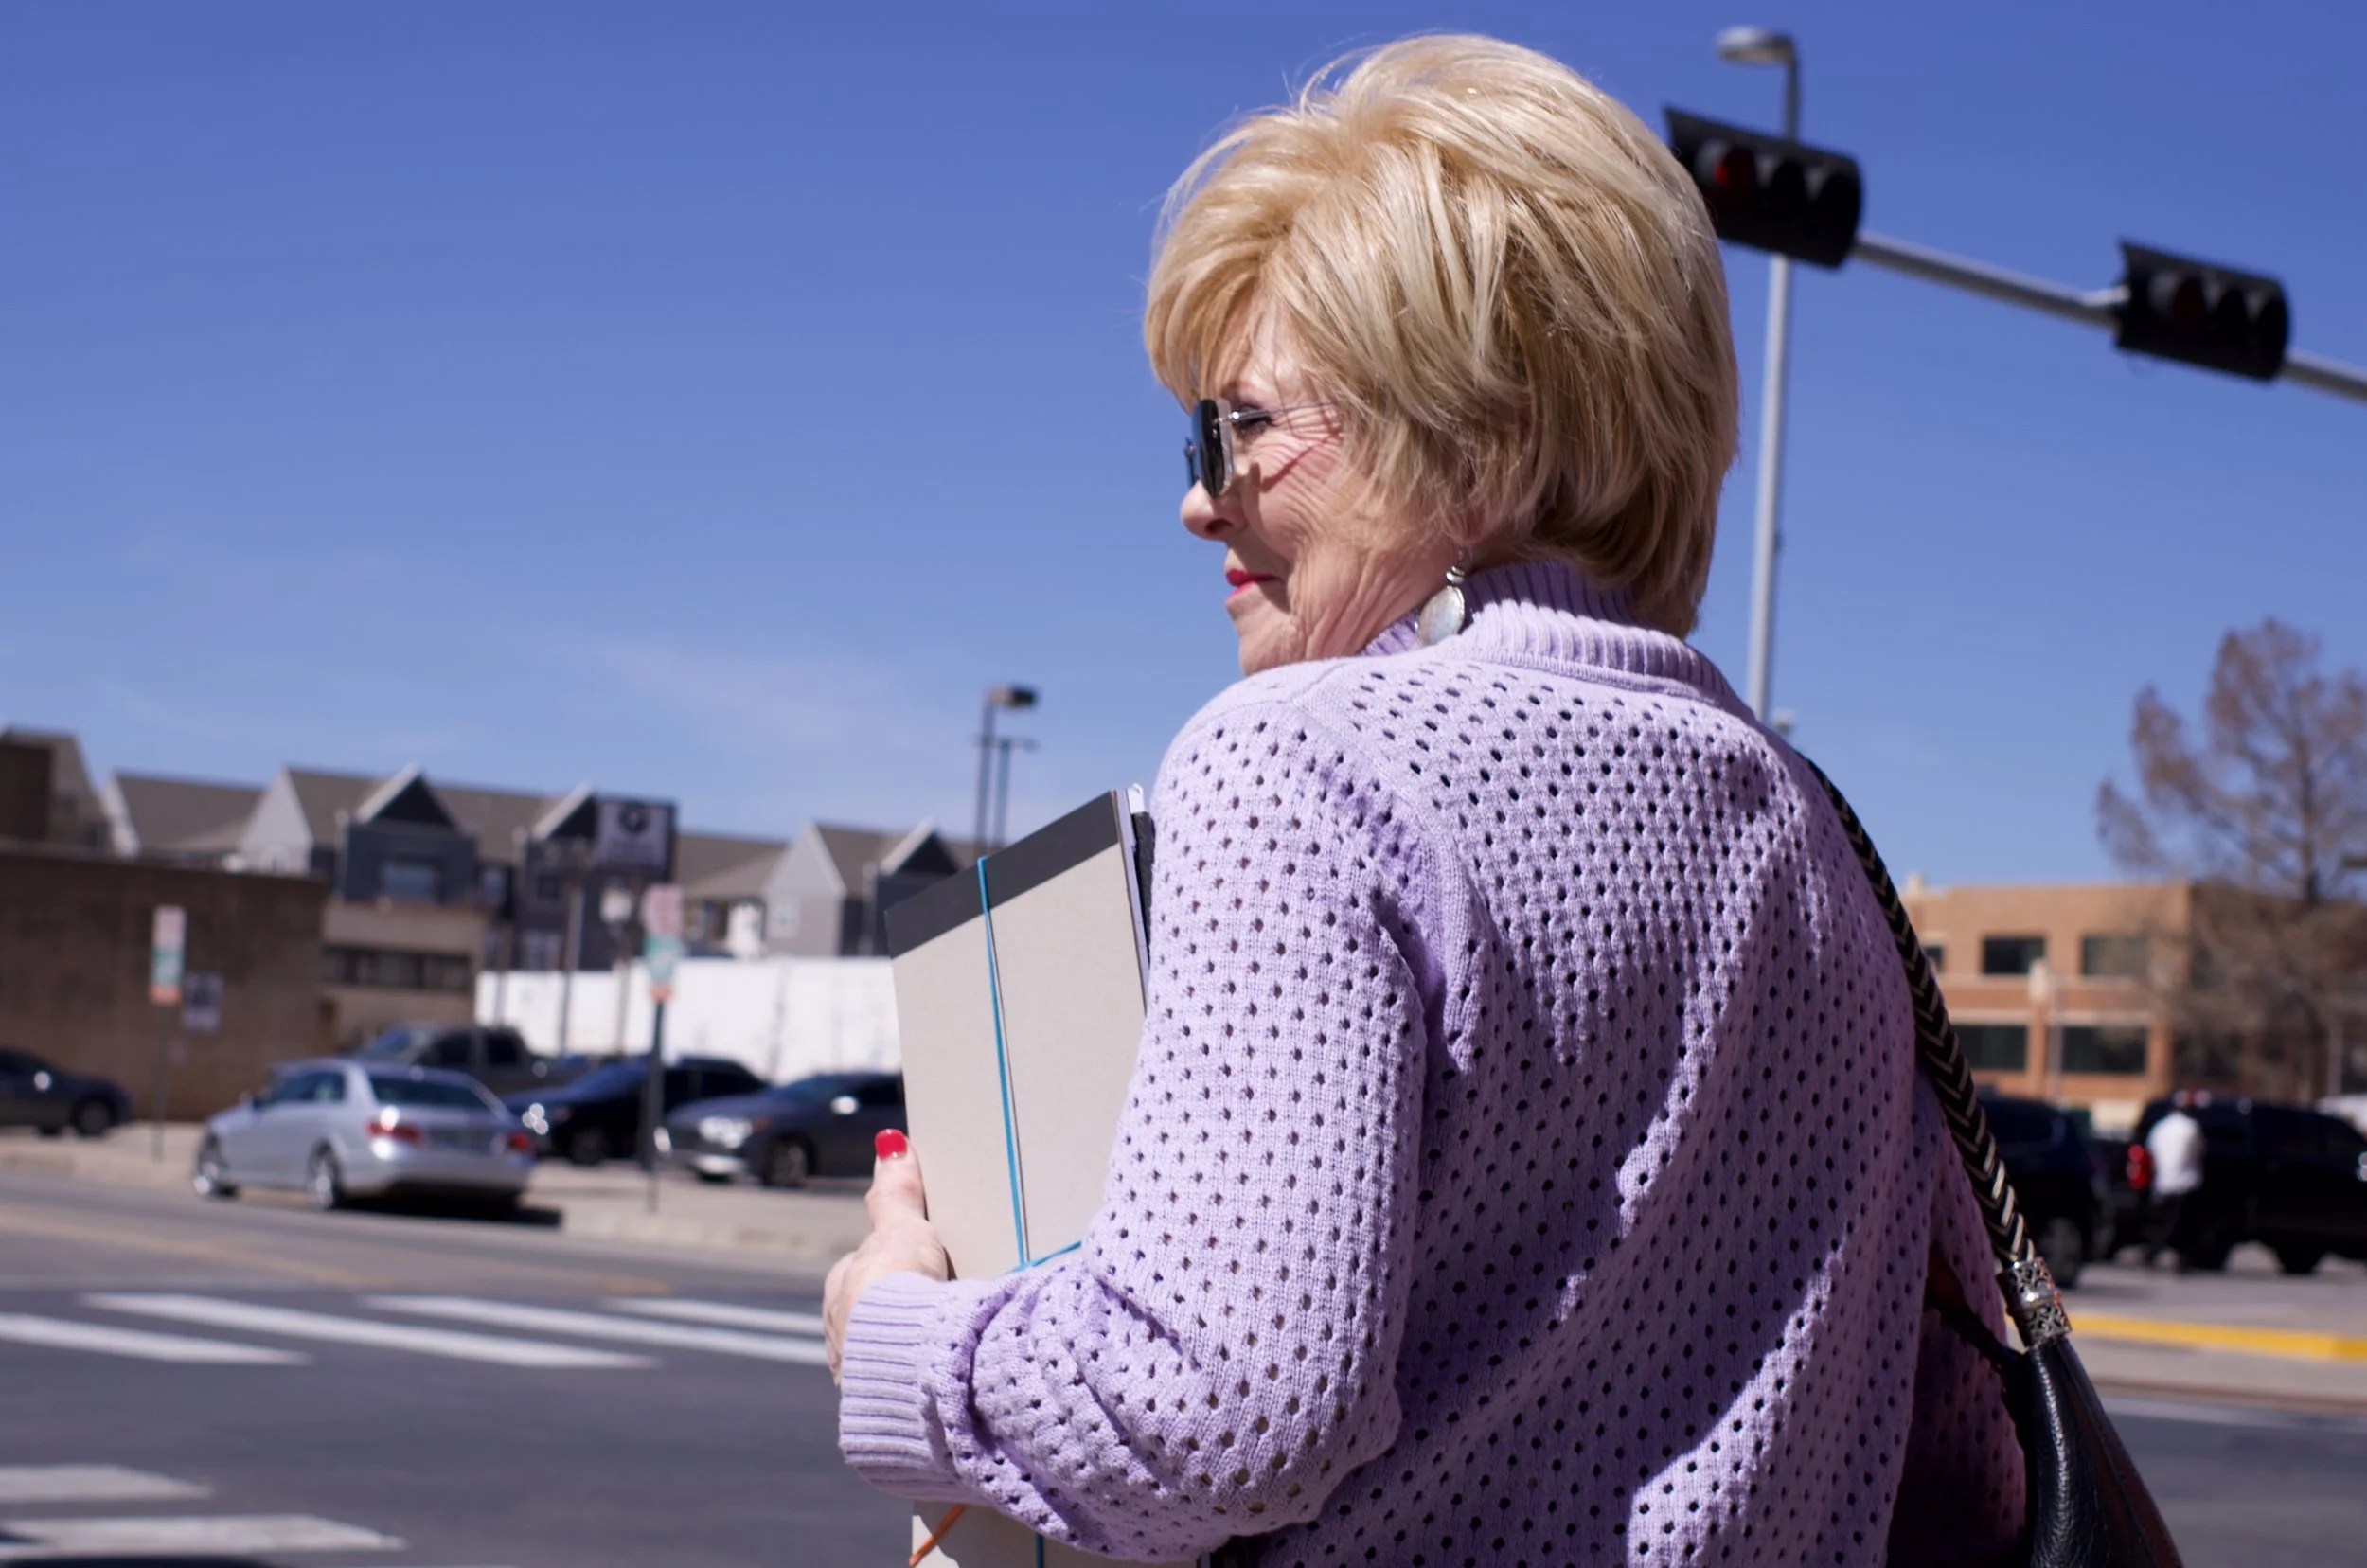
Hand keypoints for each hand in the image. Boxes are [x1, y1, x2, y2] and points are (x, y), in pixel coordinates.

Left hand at [824, 1129, 950, 1383]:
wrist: (905, 1361)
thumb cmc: (898, 1290)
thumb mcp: (904, 1230)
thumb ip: (897, 1192)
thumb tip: (890, 1143)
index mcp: (841, 1294)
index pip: (865, 1273)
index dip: (899, 1268)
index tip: (929, 1268)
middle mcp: (841, 1338)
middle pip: (874, 1317)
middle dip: (903, 1313)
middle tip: (944, 1307)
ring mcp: (859, 1378)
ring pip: (885, 1356)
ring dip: (910, 1353)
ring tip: (948, 1350)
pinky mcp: (884, 1412)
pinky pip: (902, 1394)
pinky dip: (919, 1388)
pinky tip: (943, 1386)